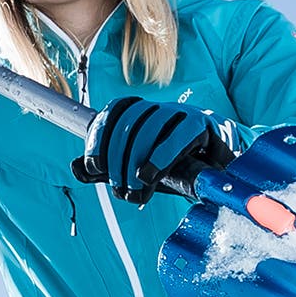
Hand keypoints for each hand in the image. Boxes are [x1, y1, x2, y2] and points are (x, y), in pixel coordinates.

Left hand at [76, 97, 233, 204]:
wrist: (219, 171)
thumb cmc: (175, 168)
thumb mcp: (135, 170)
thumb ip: (107, 170)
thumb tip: (76, 168)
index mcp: (141, 114)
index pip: (113, 113)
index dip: (99, 137)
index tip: (92, 165)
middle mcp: (159, 109)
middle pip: (131, 122)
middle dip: (118, 158)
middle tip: (118, 187)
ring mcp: (182, 113)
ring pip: (153, 125)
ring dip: (137, 159)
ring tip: (133, 187)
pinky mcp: (203, 125)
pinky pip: (182, 133)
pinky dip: (162, 154)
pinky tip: (151, 174)